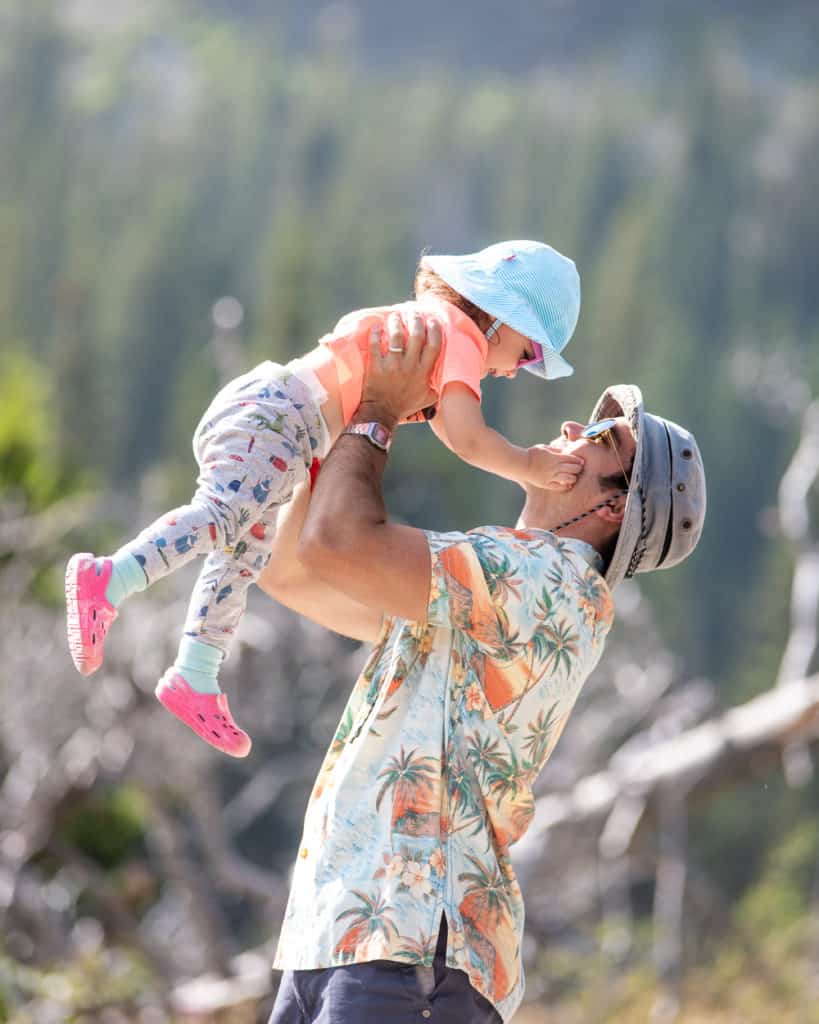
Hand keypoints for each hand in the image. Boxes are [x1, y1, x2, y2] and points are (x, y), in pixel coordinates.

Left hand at [357, 312, 441, 427]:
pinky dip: (376, 332)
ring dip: (396, 322)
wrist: (382, 414)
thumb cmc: (404, 405)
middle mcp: (410, 367)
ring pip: (397, 336)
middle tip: (413, 314)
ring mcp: (392, 366)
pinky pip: (375, 344)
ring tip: (395, 316)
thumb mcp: (427, 398)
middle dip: (416, 321)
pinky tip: (377, 326)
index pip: (434, 346)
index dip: (435, 330)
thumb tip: (451, 379)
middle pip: (417, 336)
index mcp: (423, 373)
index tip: (432, 321)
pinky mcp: (376, 367)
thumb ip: (438, 386)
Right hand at [526, 444, 583, 489]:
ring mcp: (550, 477)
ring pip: (568, 479)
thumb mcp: (545, 448)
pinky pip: (558, 487)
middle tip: (578, 468)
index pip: (572, 459)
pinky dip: (565, 486)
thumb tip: (566, 451)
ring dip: (573, 478)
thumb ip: (556, 450)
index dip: (578, 460)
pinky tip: (567, 484)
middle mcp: (554, 467)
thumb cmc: (532, 454)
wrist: (520, 464)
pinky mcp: (545, 484)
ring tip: (572, 477)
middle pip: (573, 469)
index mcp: (554, 457)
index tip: (580, 461)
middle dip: (578, 468)